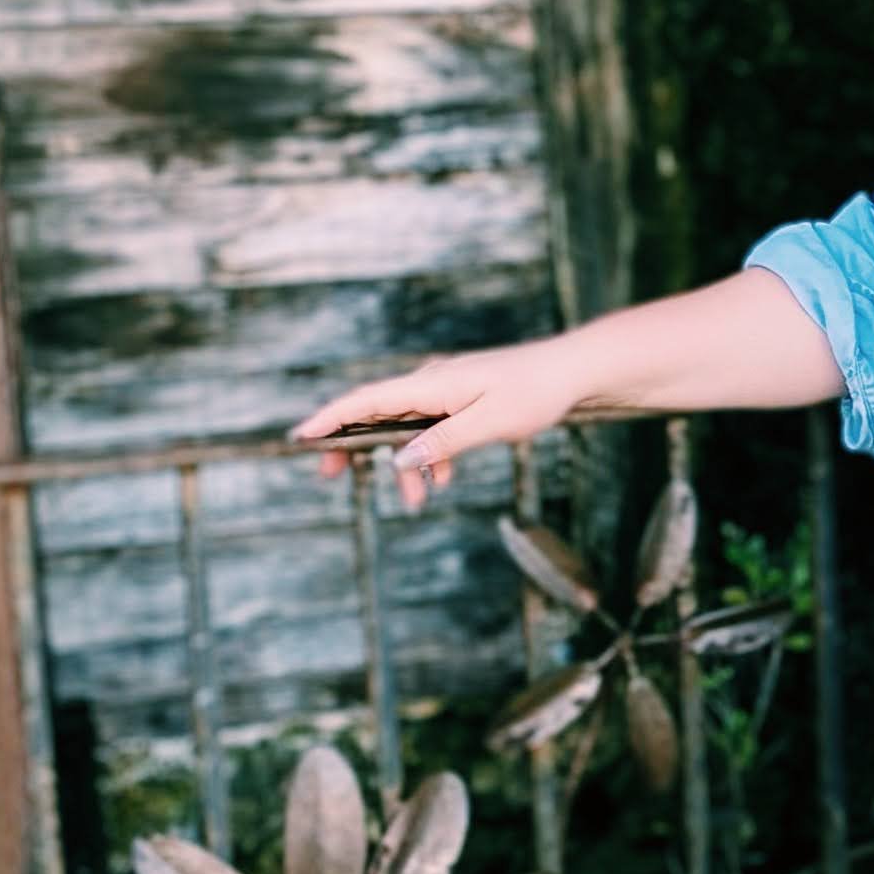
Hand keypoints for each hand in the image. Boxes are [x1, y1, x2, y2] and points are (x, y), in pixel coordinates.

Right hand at [292, 343, 570, 509]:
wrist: (573, 372)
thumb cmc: (534, 393)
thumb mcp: (488, 424)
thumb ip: (442, 443)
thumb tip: (399, 462)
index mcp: (432, 385)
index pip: (368, 400)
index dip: (331, 418)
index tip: (300, 437)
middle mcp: (433, 384)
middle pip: (377, 414)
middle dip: (353, 446)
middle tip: (331, 478)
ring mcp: (449, 391)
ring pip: (408, 429)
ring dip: (404, 464)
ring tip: (414, 501)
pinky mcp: (465, 400)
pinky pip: (434, 430)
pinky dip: (431, 456)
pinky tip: (443, 479)